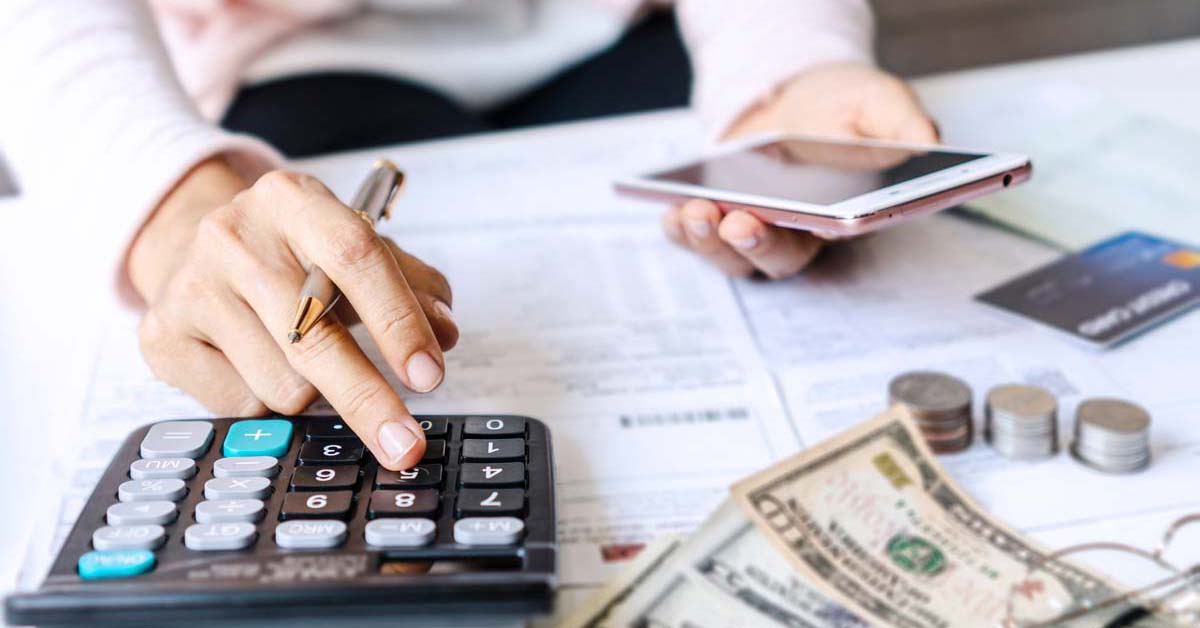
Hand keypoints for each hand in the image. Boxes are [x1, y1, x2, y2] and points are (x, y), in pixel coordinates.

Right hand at [128, 158, 457, 469]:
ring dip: (312, 393)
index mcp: (292, 200)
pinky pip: (241, 404)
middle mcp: (234, 236)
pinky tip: (258, 366)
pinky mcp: (162, 337)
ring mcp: (191, 286)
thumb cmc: (290, 256)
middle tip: (404, 443)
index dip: (398, 320)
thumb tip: (445, 332)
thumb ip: (411, 286)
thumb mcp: (353, 250)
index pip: (355, 257)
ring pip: (283, 382)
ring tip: (302, 358)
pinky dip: (266, 401)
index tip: (429, 374)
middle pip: (313, 334)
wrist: (195, 249)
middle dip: (368, 398)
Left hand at [663, 62, 939, 277]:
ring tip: (696, 211)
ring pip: (733, 257)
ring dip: (711, 241)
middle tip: (741, 223)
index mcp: (847, 216)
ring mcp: (758, 230)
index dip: (825, 236)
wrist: (797, 95)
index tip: (815, 226)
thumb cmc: (844, 107)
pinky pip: (697, 239)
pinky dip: (681, 231)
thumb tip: (927, 140)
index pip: (840, 237)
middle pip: (779, 257)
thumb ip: (901, 122)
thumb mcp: (878, 101)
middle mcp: (801, 233)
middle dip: (758, 244)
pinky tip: (671, 209)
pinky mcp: (720, 219)